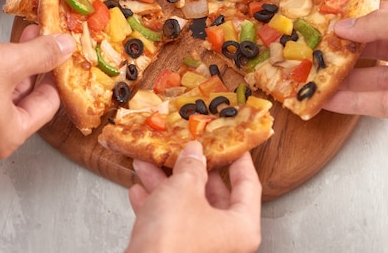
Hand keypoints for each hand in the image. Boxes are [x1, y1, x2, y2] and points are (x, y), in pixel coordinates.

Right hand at [0, 25, 74, 161]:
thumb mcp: (6, 60)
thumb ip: (41, 55)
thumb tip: (64, 49)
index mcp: (7, 138)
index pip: (47, 107)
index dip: (55, 75)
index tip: (58, 55)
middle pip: (23, 103)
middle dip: (31, 68)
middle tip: (38, 40)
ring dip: (10, 70)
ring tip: (15, 42)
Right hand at [126, 141, 261, 252]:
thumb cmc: (172, 241)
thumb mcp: (184, 189)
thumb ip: (192, 167)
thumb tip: (195, 154)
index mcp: (242, 227)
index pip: (248, 185)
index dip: (239, 160)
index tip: (234, 144)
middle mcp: (226, 242)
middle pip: (213, 196)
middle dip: (192, 170)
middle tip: (186, 150)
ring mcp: (201, 249)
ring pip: (186, 208)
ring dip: (166, 184)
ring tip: (150, 163)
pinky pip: (170, 224)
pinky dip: (155, 207)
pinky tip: (139, 191)